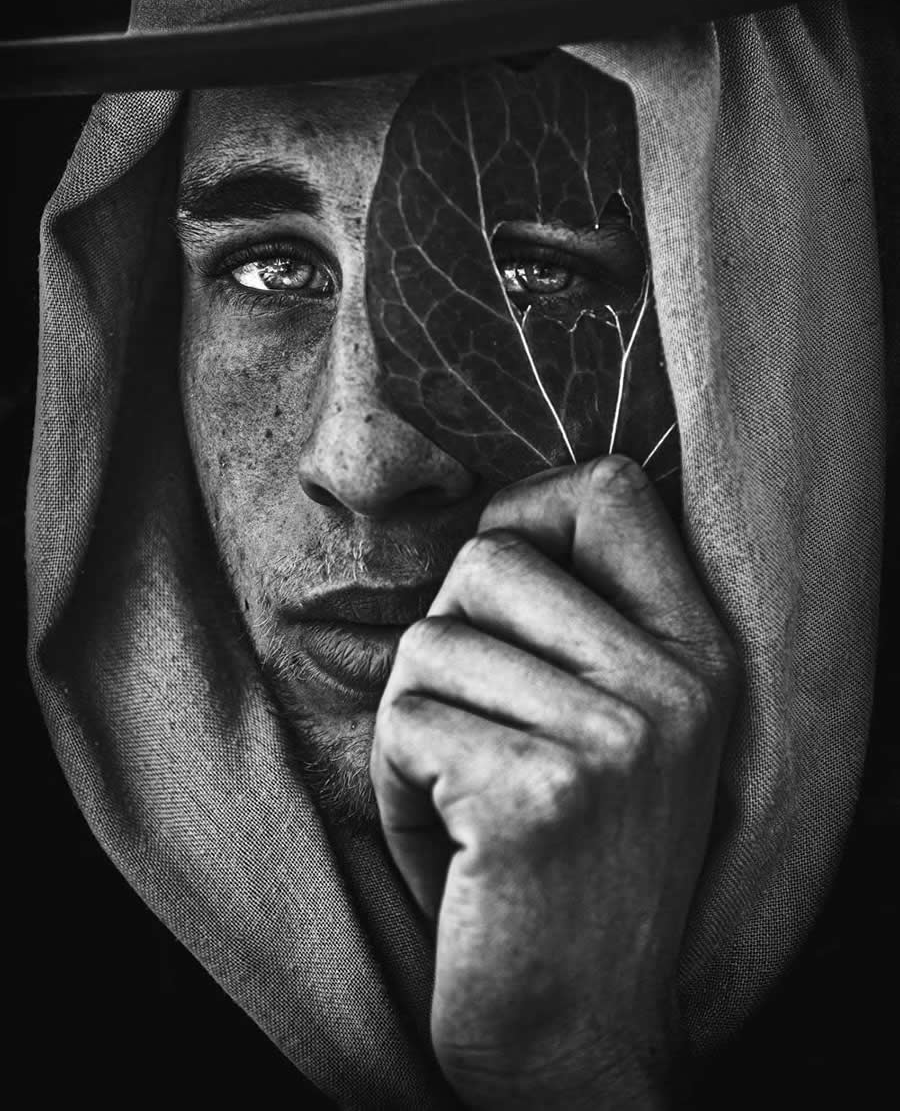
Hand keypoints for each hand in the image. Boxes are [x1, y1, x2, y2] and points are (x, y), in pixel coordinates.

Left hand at [370, 455, 737, 1109]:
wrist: (577, 1034)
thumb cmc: (562, 864)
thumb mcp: (609, 726)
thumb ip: (572, 622)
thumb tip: (485, 525)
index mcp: (698, 652)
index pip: (610, 488)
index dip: (522, 516)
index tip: (494, 596)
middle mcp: (674, 686)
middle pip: (486, 556)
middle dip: (442, 639)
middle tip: (468, 730)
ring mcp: (616, 739)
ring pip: (428, 644)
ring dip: (412, 729)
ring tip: (463, 801)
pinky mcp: (542, 795)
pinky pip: (403, 725)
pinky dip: (395, 789)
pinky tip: (452, 850)